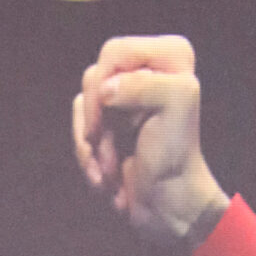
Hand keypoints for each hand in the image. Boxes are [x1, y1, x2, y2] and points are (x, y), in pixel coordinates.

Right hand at [71, 34, 230, 249]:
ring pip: (83, 103)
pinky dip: (88, 155)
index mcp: (171, 55)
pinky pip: (79, 123)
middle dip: (97, 121)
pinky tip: (106, 177)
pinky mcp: (110, 119)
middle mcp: (149, 68)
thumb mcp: (175, 106)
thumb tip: (105, 90)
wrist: (168, 203)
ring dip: (93, 145)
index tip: (111, 116)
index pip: (114, 52)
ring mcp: (126, 94)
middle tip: (113, 153)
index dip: (106, 85)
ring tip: (112, 171)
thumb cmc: (175, 156)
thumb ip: (145, 84)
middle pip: (93, 77)